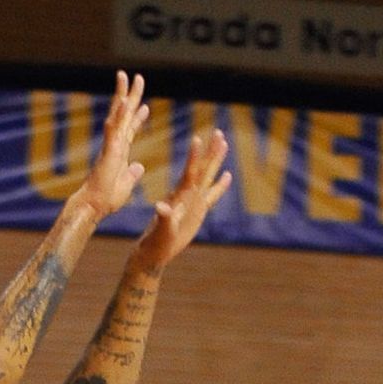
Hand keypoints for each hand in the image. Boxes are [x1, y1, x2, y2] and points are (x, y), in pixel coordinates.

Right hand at [77, 71, 148, 220]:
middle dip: (132, 96)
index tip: (145, 106)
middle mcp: (115, 143)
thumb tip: (138, 166)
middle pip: (125, 115)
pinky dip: (119, 115)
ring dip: (122, 95)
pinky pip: (114, 129)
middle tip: (138, 78)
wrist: (95, 206)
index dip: (138, 117)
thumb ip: (132, 174)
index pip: (130, 129)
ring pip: (117, 114)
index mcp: (120, 151)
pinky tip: (123, 101)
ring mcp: (111, 144)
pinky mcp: (109, 150)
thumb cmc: (107, 199)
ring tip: (125, 77)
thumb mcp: (126, 184)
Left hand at [136, 127, 230, 267]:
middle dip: (210, 151)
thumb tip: (160, 207)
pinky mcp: (198, 211)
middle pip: (202, 169)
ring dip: (215, 160)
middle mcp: (188, 195)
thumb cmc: (156, 242)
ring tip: (224, 142)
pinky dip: (220, 185)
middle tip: (218, 132)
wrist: (155, 251)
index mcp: (180, 197)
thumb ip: (163, 219)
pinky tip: (227, 175)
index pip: (189, 173)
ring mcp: (194, 202)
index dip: (194, 157)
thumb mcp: (161, 231)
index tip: (197, 139)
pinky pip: (212, 195)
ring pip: (208, 176)